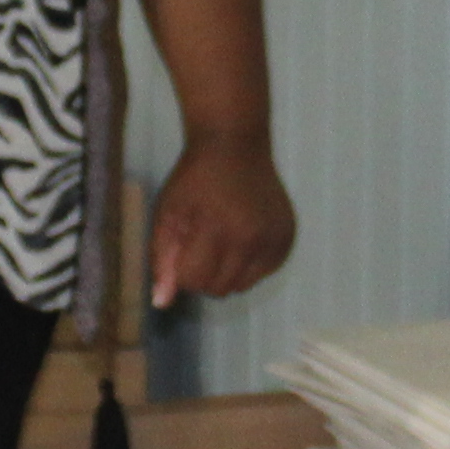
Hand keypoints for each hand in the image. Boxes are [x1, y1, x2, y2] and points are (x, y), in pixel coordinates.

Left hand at [144, 133, 294, 309]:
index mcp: (218, 230)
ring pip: (242, 287)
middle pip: (219, 290)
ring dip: (227, 271)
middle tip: (201, 241)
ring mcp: (274, 239)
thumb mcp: (167, 215)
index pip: (195, 282)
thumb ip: (162, 260)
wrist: (235, 144)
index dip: (182, 268)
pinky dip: (249, 263)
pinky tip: (243, 235)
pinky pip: (263, 273)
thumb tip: (161, 304)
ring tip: (222, 238)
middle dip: (203, 273)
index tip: (182, 245)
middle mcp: (252, 238)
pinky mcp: (287, 238)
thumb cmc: (194, 180)